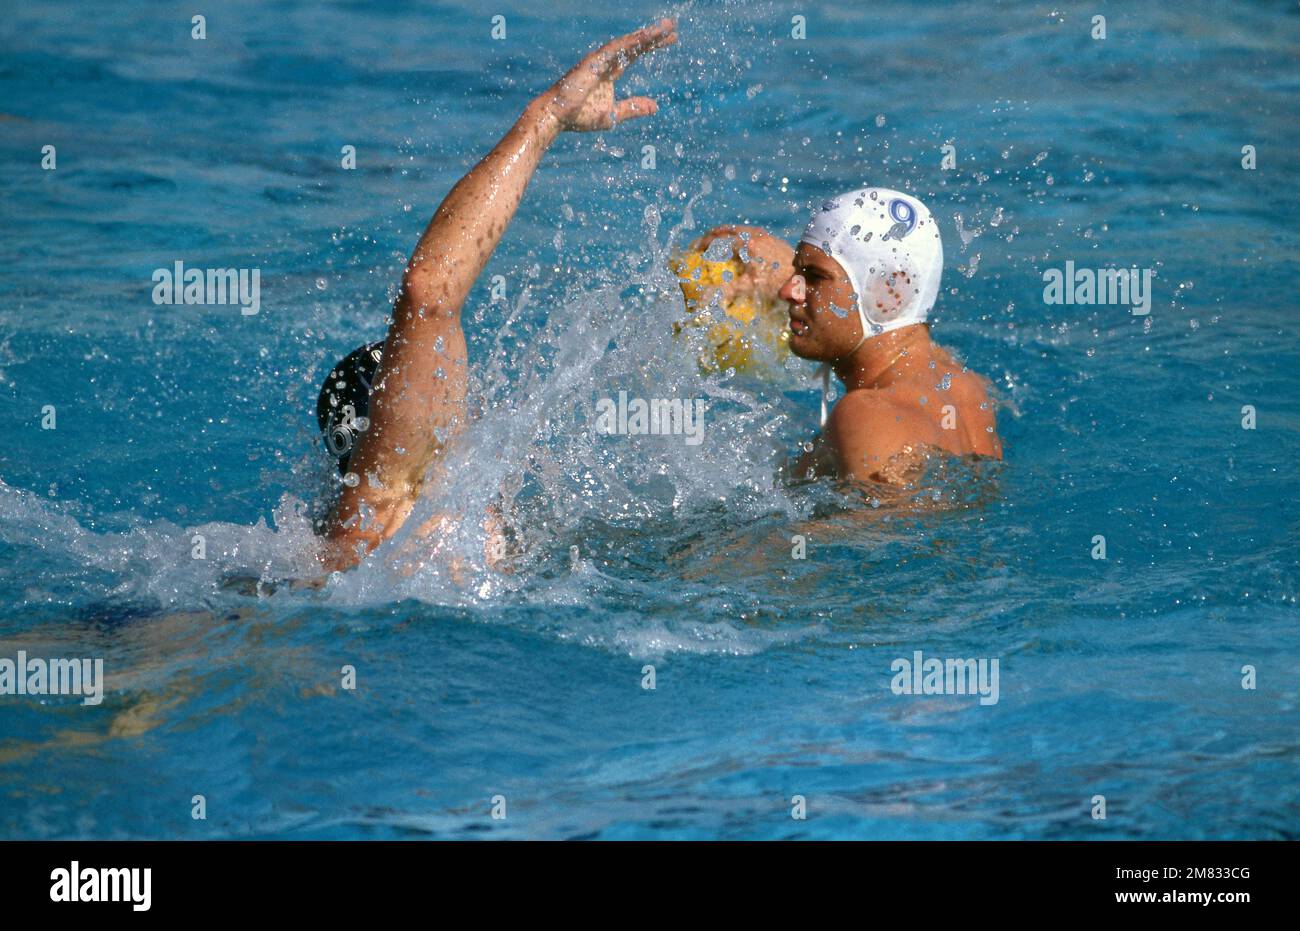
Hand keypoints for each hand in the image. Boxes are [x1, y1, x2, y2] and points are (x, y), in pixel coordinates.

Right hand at [535, 18, 676, 132]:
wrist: (557, 117)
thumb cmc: (580, 117)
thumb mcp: (614, 115)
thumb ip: (633, 108)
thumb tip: (656, 107)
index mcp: (610, 73)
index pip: (634, 55)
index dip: (651, 46)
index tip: (671, 39)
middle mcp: (606, 62)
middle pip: (634, 45)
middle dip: (654, 36)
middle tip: (672, 27)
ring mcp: (600, 59)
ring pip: (628, 43)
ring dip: (647, 35)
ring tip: (666, 27)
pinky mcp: (594, 61)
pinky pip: (617, 48)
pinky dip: (632, 41)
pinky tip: (647, 36)